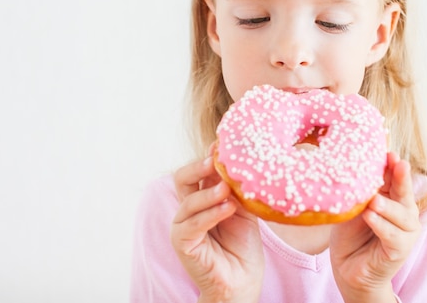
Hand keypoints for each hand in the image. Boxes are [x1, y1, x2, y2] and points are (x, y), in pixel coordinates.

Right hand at [170, 152, 263, 302]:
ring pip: (188, 200)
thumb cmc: (242, 248)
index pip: (199, 171)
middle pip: (182, 178)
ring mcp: (183, 226)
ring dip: (209, 193)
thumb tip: (242, 162)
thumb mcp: (244, 211)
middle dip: (199, 166)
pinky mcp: (182, 243)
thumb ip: (238, 190)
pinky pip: (192, 223)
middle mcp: (189, 209)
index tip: (223, 144)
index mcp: (202, 199)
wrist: (242, 282)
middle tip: (216, 160)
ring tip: (227, 189)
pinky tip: (227, 208)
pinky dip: (210, 213)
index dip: (209, 157)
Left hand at [330, 152, 420, 302]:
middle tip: (396, 163)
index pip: (395, 178)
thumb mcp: (353, 208)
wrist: (347, 269)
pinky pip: (393, 236)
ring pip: (402, 215)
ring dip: (388, 206)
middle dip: (401, 177)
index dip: (393, 165)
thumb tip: (354, 168)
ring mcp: (404, 233)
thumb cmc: (350, 236)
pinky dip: (382, 225)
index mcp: (392, 199)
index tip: (389, 151)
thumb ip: (360, 193)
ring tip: (374, 200)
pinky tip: (371, 217)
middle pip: (404, 192)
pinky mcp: (399, 250)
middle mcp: (403, 213)